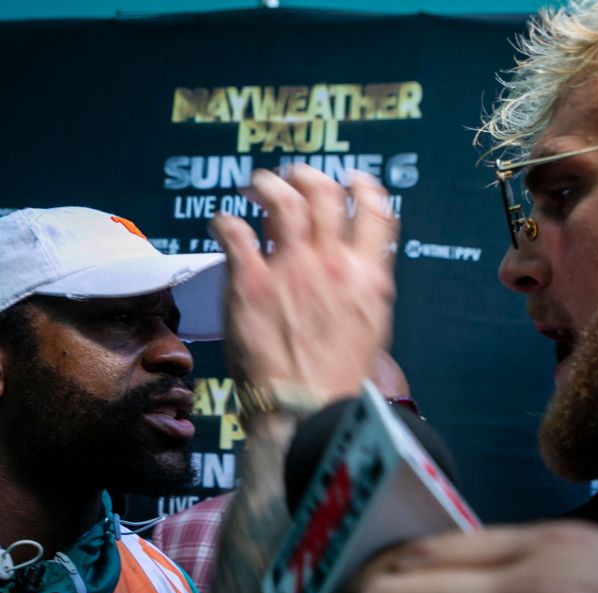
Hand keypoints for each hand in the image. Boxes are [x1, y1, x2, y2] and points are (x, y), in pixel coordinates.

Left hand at [211, 164, 397, 408]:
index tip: (352, 180)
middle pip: (324, 194)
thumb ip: (363, 289)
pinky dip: (226, 220)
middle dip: (308, 177)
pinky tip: (222, 222)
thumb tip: (356, 267)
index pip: (375, 211)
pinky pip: (235, 231)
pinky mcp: (250, 283)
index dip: (363, 187)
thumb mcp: (371, 329)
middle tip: (293, 178)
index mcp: (368, 277)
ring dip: (268, 185)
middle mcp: (333, 264)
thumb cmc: (336, 380)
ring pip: (282, 200)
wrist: (305, 410)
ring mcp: (291, 270)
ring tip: (257, 185)